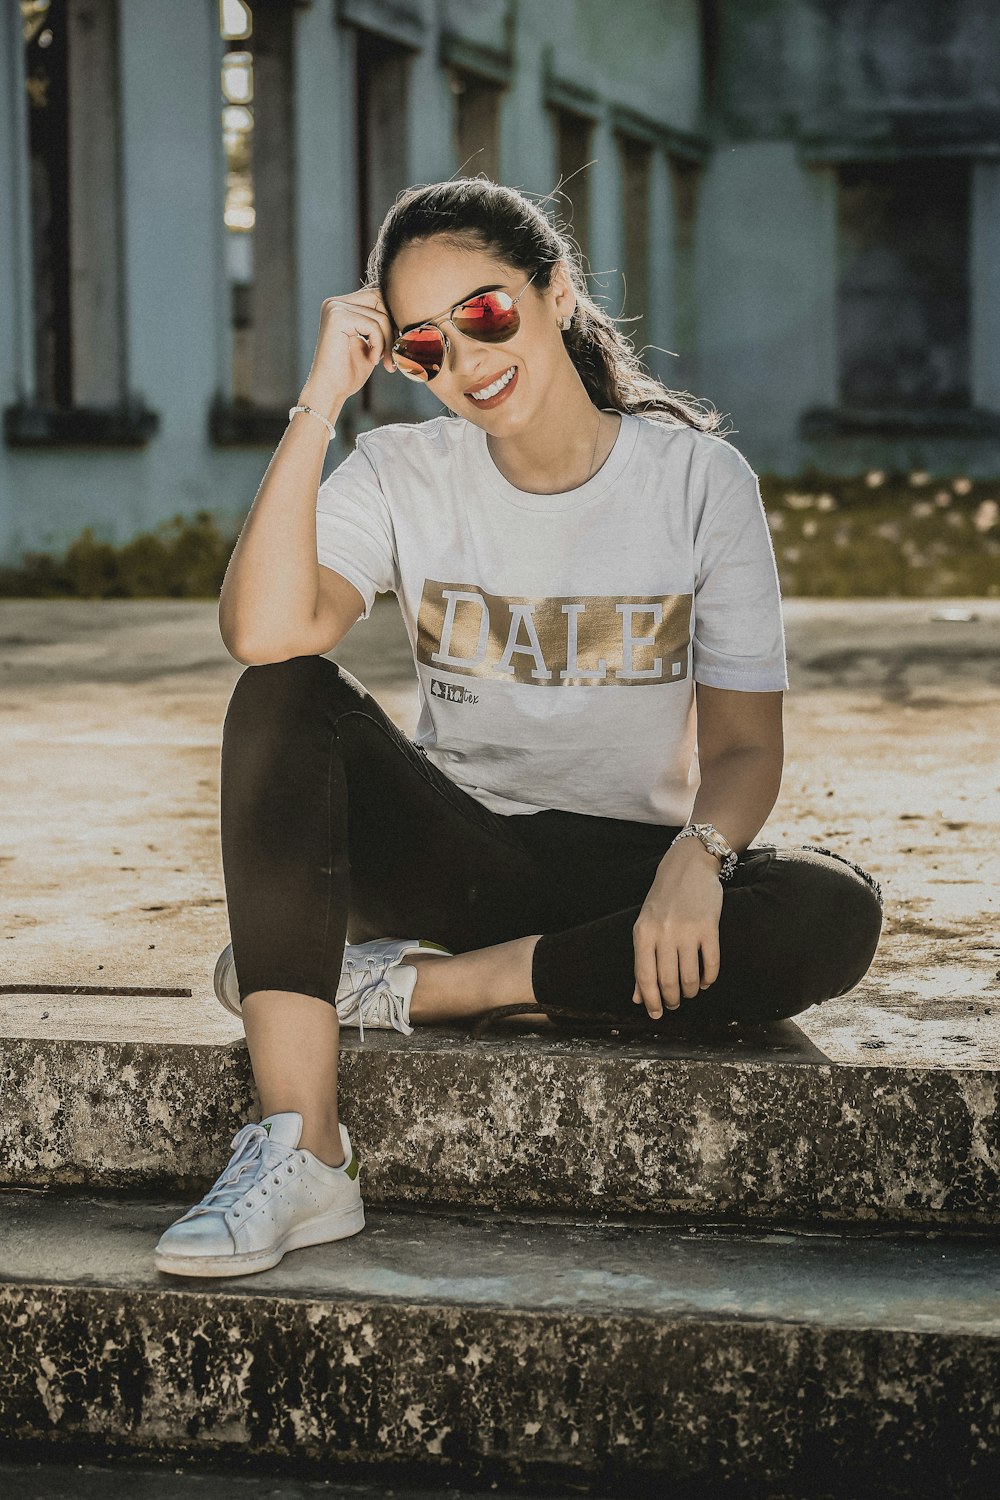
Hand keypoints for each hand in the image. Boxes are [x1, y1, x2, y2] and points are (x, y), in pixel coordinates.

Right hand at [298, 286, 396, 416]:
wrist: (331, 392)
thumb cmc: (350, 373)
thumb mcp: (370, 343)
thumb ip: (380, 324)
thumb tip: (402, 308)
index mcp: (341, 306)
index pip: (377, 297)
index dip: (391, 319)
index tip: (394, 346)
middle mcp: (335, 303)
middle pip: (380, 299)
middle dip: (392, 327)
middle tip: (392, 354)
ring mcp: (335, 308)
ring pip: (379, 316)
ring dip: (387, 342)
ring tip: (384, 362)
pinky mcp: (337, 318)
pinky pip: (373, 325)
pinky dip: (379, 345)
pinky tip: (372, 361)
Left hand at [631, 844, 722, 1018]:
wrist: (688, 866)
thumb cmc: (663, 900)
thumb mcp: (645, 926)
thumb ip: (642, 961)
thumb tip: (637, 997)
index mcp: (642, 933)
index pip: (644, 977)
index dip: (650, 1001)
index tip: (656, 1014)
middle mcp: (663, 933)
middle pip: (667, 982)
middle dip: (672, 1000)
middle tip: (675, 1003)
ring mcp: (687, 930)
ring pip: (690, 977)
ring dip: (691, 991)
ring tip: (690, 991)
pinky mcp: (710, 927)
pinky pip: (711, 964)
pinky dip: (709, 978)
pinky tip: (706, 980)